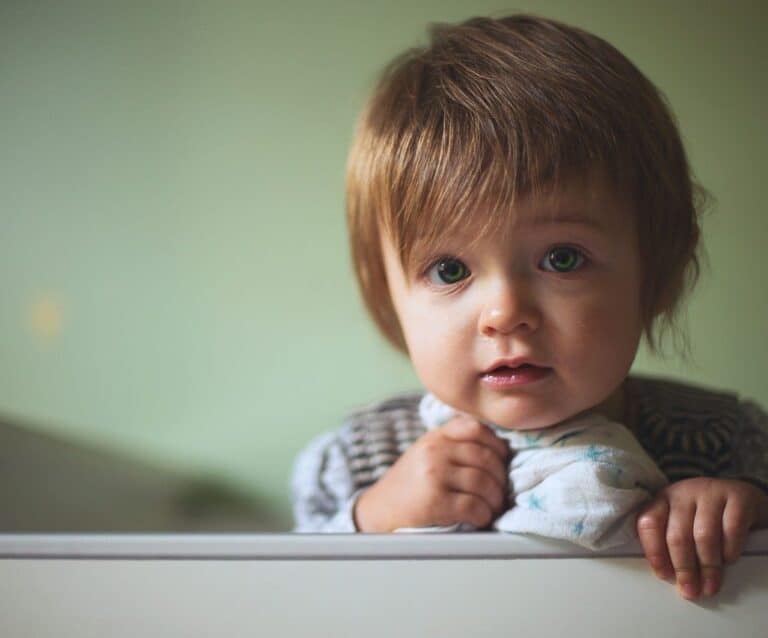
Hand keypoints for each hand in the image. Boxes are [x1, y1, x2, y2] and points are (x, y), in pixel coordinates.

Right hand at [353, 415, 510, 531]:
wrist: (376, 513)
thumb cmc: (406, 487)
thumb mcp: (424, 454)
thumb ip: (452, 445)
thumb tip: (497, 449)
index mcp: (434, 438)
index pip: (475, 428)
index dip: (496, 446)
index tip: (501, 462)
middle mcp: (434, 451)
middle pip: (486, 458)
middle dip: (500, 479)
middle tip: (501, 493)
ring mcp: (434, 475)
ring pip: (484, 482)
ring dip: (494, 500)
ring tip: (491, 508)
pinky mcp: (435, 502)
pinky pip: (474, 506)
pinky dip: (483, 515)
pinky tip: (479, 519)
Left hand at [636, 477, 767, 599]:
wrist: (740, 495)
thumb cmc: (704, 514)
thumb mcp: (682, 520)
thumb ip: (670, 541)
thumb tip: (668, 576)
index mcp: (663, 499)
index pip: (649, 523)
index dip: (654, 552)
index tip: (664, 575)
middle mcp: (683, 492)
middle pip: (677, 535)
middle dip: (683, 568)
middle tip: (689, 590)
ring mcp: (710, 492)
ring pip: (703, 536)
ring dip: (707, 567)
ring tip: (709, 586)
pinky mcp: (737, 497)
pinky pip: (731, 530)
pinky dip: (729, 550)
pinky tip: (729, 561)